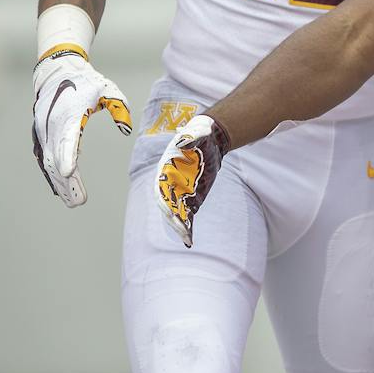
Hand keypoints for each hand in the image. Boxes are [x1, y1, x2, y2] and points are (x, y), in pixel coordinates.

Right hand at [31, 49, 132, 206]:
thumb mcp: (107, 89)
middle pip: (57, 156)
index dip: (68, 155)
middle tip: (79, 201)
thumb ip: (119, 107)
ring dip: (60, 182)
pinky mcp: (41, 135)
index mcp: (69, 112)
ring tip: (73, 201)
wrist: (57, 72)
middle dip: (67, 181)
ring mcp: (43, 130)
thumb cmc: (86, 82)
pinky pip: (45, 158)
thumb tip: (126, 129)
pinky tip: (62, 190)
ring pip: (49, 161)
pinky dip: (52, 174)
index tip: (69, 173)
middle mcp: (52, 123)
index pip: (67, 137)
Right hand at [154, 114, 230, 246]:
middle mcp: (170, 184)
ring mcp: (180, 192)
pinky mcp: (192, 198)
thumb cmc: (200, 133)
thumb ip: (191, 137)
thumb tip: (184, 140)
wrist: (212, 140)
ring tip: (188, 239)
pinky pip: (187, 215)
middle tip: (183, 232)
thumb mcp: (198, 132)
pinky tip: (189, 240)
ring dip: (181, 226)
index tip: (171, 213)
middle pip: (168, 205)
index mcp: (166, 170)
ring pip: (177, 213)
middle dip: (174, 219)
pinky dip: (188, 227)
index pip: (162, 190)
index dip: (165, 202)